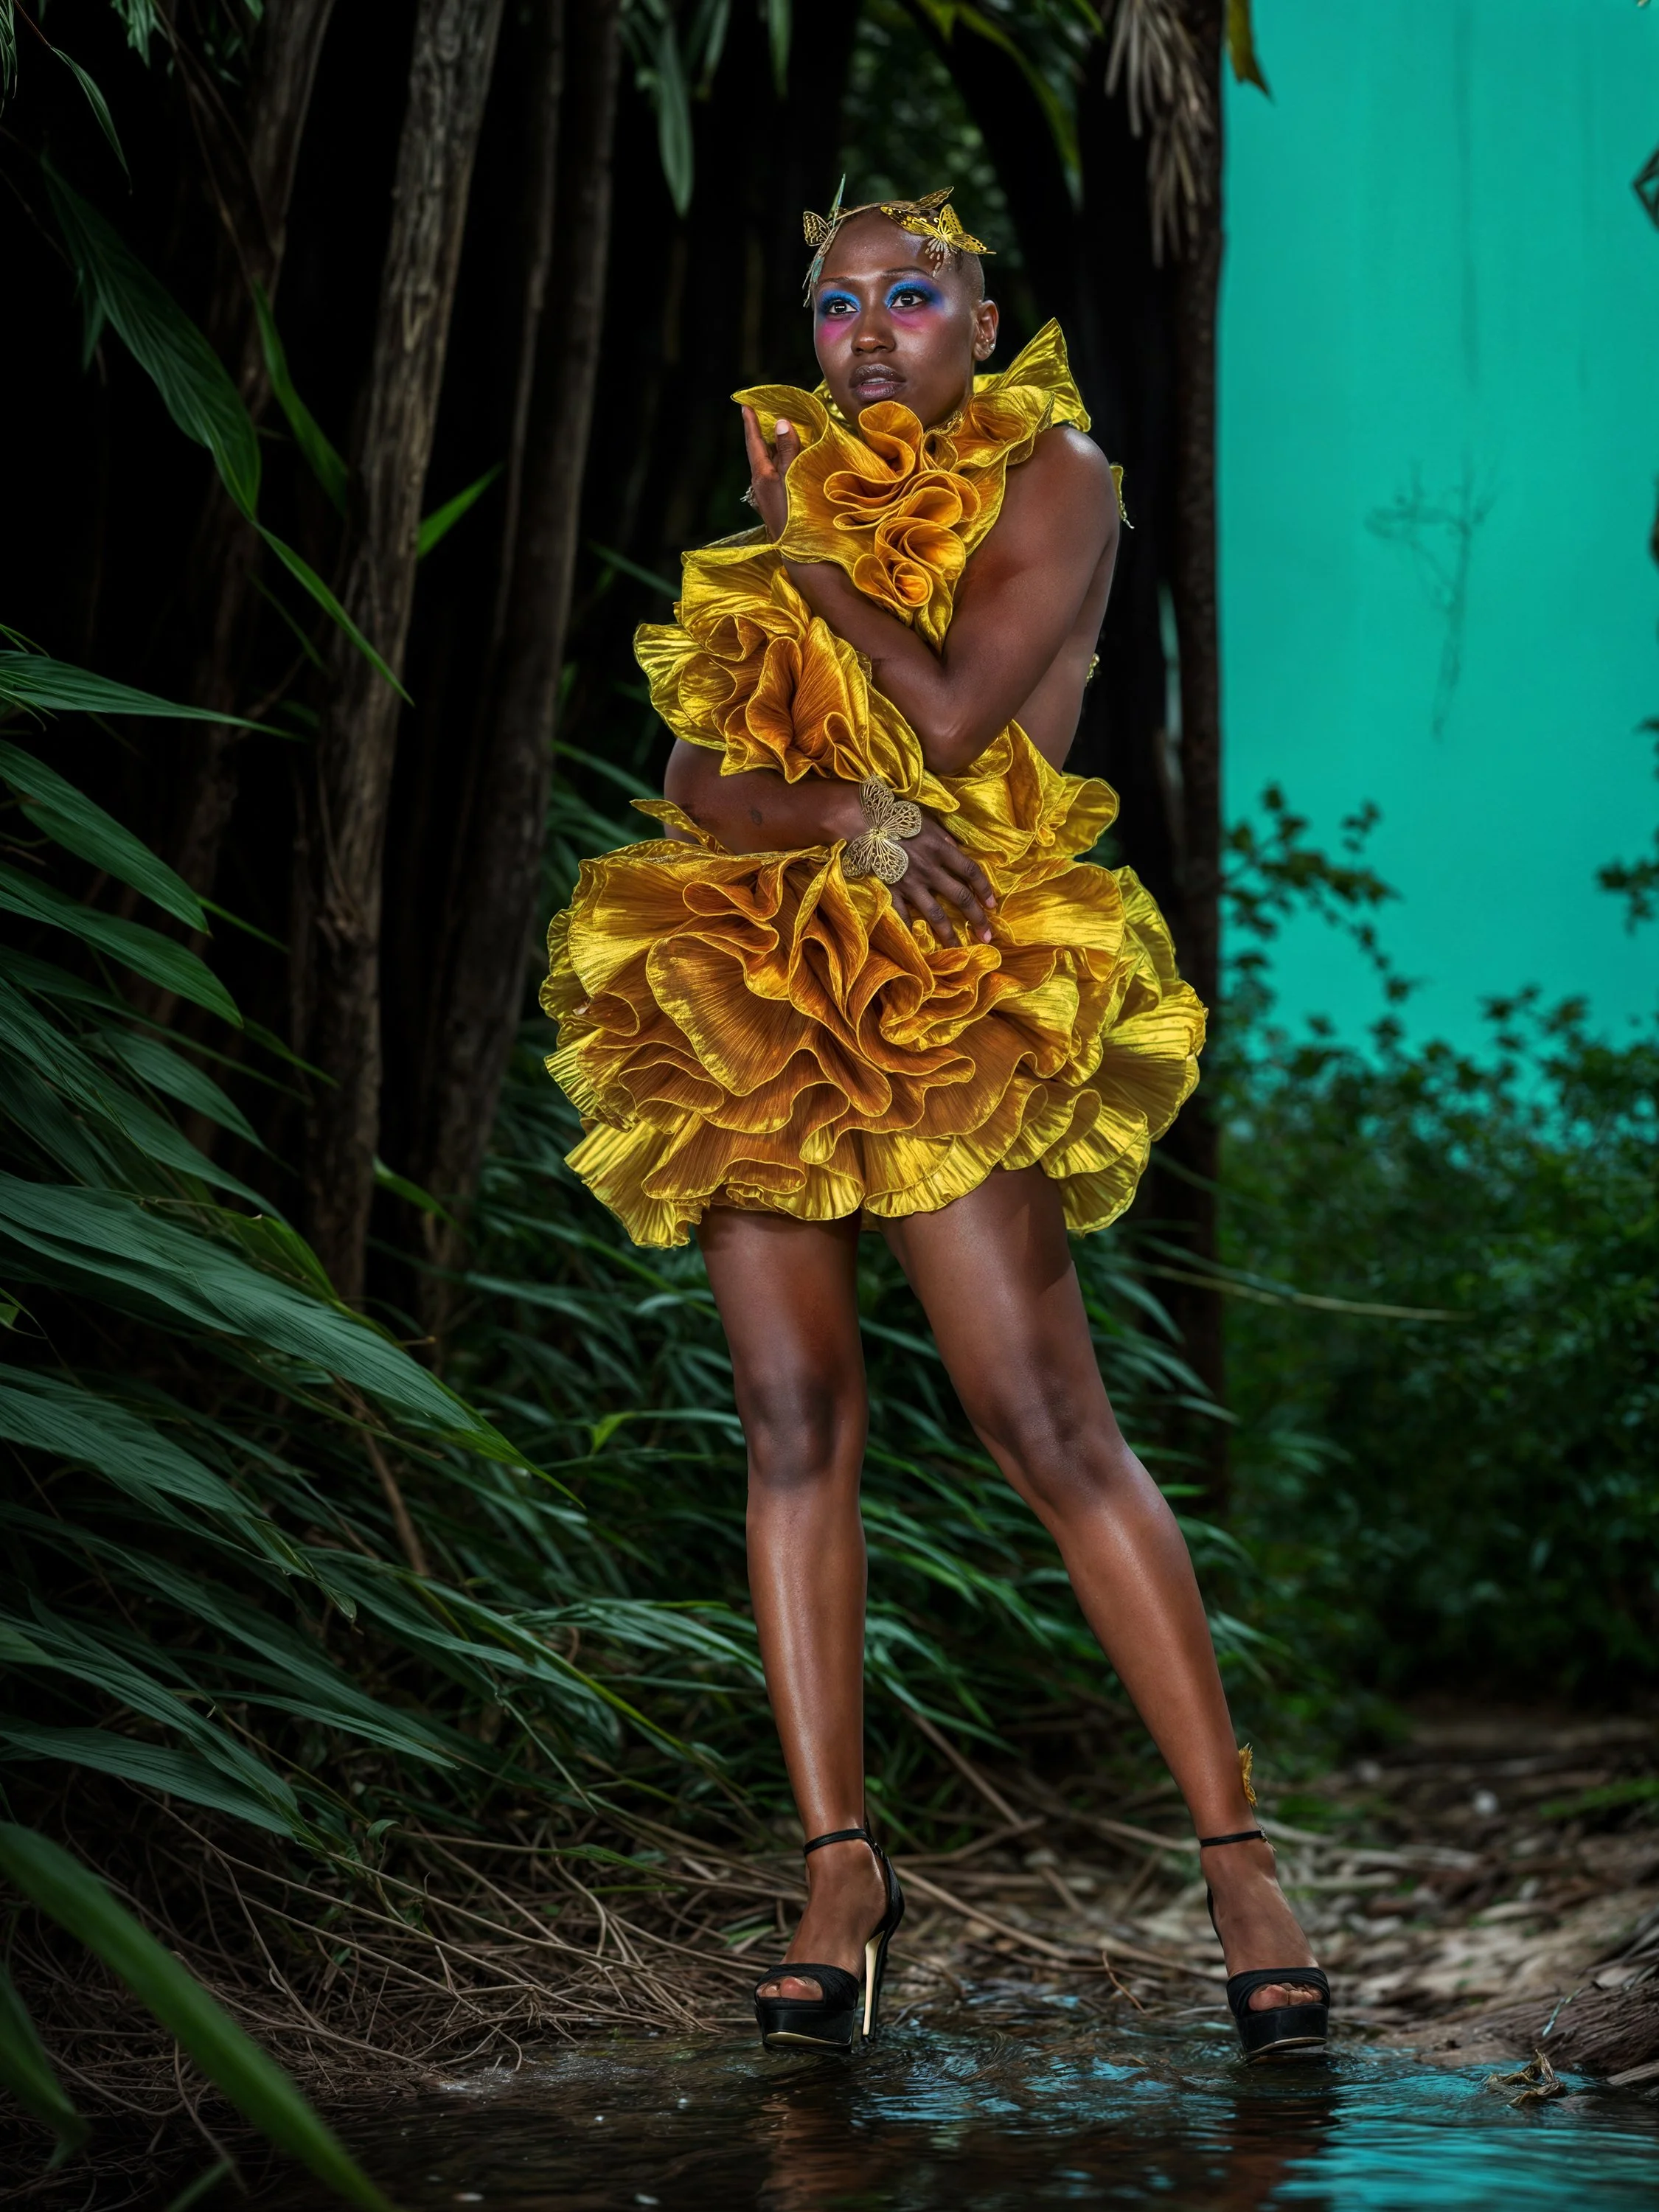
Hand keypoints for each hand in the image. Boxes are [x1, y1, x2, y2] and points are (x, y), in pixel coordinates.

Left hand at [741, 406, 800, 541]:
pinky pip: (778, 477)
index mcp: (762, 476)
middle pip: (760, 453)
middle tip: (765, 414)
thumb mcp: (793, 478)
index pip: (754, 443)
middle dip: (763, 434)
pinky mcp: (779, 506)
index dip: (750, 423)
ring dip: (774, 450)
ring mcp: (769, 497)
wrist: (803, 555)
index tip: (744, 406)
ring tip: (781, 434)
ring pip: (769, 466)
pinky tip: (792, 463)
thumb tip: (780, 424)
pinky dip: (782, 464)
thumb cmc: (798, 515)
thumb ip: (787, 451)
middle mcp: (761, 486)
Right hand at [886, 811, 997, 946]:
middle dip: (977, 918)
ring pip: (935, 914)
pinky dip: (909, 930)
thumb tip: (957, 850)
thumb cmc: (895, 815)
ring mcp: (910, 883)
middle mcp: (930, 869)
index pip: (971, 872)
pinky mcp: (890, 890)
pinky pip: (902, 915)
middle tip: (988, 936)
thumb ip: (943, 837)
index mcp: (941, 848)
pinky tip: (915, 946)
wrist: (859, 820)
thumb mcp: (926, 819)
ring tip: (958, 948)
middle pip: (960, 897)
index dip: (985, 889)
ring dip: (949, 933)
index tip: (993, 905)